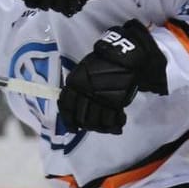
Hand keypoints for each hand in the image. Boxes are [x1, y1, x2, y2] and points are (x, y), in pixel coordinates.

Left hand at [57, 19, 168, 133]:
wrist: (122, 58)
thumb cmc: (102, 63)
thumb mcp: (83, 72)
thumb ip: (77, 88)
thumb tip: (75, 106)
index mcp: (74, 83)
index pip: (66, 107)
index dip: (69, 121)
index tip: (73, 128)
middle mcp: (84, 92)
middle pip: (82, 118)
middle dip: (87, 126)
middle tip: (92, 127)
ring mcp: (99, 98)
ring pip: (96, 122)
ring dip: (101, 128)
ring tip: (106, 127)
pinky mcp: (114, 102)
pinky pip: (111, 120)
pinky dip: (114, 125)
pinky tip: (117, 124)